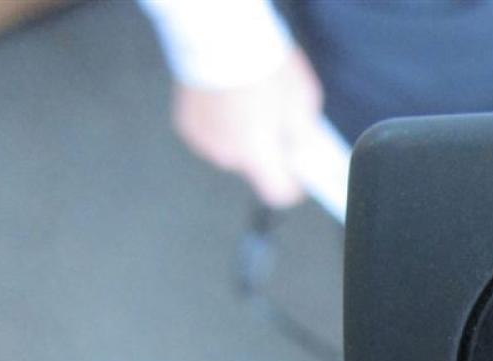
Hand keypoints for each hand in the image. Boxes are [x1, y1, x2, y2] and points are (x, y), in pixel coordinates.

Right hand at [171, 47, 322, 207]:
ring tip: (248, 104)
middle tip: (273, 119)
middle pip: (254, 167)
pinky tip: (227, 99)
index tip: (297, 175)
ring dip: (242, 135)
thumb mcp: (302, 101)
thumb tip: (305, 155)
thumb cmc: (261, 62)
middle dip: (266, 150)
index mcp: (256, 153)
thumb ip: (305, 138)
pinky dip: (221, 123)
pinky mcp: (187, 125)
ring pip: (232, 150)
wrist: (220, 34)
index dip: (291, 185)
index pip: (278, 193)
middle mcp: (226, 154)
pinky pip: (212, 134)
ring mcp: (203, 140)